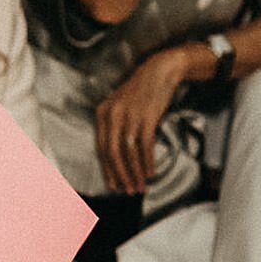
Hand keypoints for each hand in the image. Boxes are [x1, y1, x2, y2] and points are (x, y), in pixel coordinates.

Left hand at [94, 46, 197, 195]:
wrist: (159, 71)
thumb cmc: (140, 91)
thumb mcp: (119, 106)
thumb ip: (114, 126)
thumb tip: (116, 157)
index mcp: (102, 113)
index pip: (101, 148)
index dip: (107, 170)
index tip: (113, 185)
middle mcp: (112, 115)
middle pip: (113, 153)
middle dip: (121, 175)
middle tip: (128, 190)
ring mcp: (129, 115)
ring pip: (128, 152)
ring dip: (135, 172)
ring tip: (140, 186)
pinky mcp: (146, 116)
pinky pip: (145, 145)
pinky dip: (147, 161)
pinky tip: (151, 172)